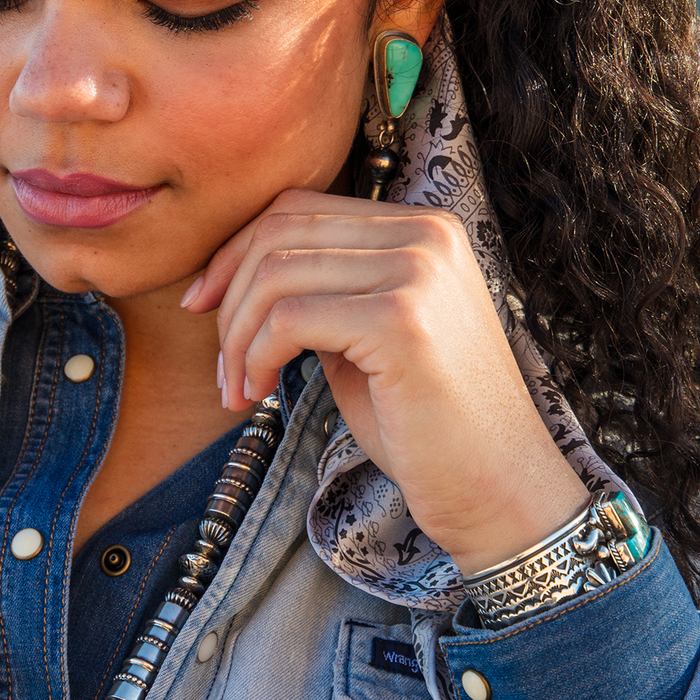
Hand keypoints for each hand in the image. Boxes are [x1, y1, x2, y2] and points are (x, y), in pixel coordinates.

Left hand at [182, 189, 589, 574]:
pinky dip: (254, 357)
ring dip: (236, 339)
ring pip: (276, 275)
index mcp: (423, 229)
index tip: (203, 305)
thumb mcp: (365, 340)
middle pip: (280, 233)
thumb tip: (233, 276)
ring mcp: (417, 272)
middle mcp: (426, 235)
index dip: (235, 253)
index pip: (298, 210)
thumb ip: (321, 295)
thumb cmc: (426, 427)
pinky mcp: (400, 320)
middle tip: (217, 364)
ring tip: (236, 389)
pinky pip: (289, 320)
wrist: (496, 488)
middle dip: (228, 297)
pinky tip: (257, 394)